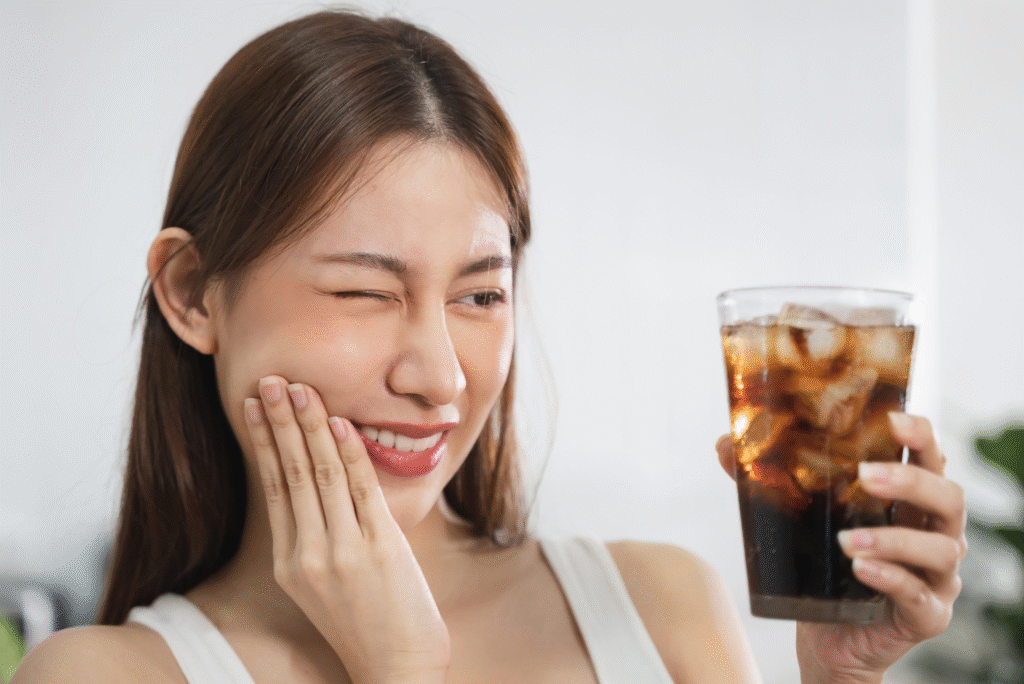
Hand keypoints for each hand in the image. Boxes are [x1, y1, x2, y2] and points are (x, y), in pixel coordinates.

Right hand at [245, 376, 449, 683]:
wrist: (398, 667)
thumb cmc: (369, 622)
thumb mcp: (328, 582)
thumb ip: (320, 537)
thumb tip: (323, 483)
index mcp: (290, 563)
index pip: (272, 487)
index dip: (264, 441)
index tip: (255, 404)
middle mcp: (308, 555)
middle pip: (289, 474)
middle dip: (280, 422)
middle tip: (268, 379)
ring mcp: (341, 553)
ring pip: (320, 476)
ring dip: (310, 427)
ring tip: (300, 388)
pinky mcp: (378, 550)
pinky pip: (359, 491)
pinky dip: (349, 454)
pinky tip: (338, 424)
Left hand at [716, 412, 965, 683]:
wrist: (828, 639)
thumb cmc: (824, 569)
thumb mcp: (800, 520)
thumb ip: (770, 480)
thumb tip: (726, 443)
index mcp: (910, 502)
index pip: (931, 458)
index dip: (920, 436)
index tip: (893, 418)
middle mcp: (934, 533)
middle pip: (949, 497)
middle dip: (911, 481)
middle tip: (866, 475)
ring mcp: (936, 577)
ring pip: (940, 549)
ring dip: (894, 539)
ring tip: (847, 539)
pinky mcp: (927, 615)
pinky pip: (918, 594)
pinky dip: (890, 578)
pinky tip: (860, 569)